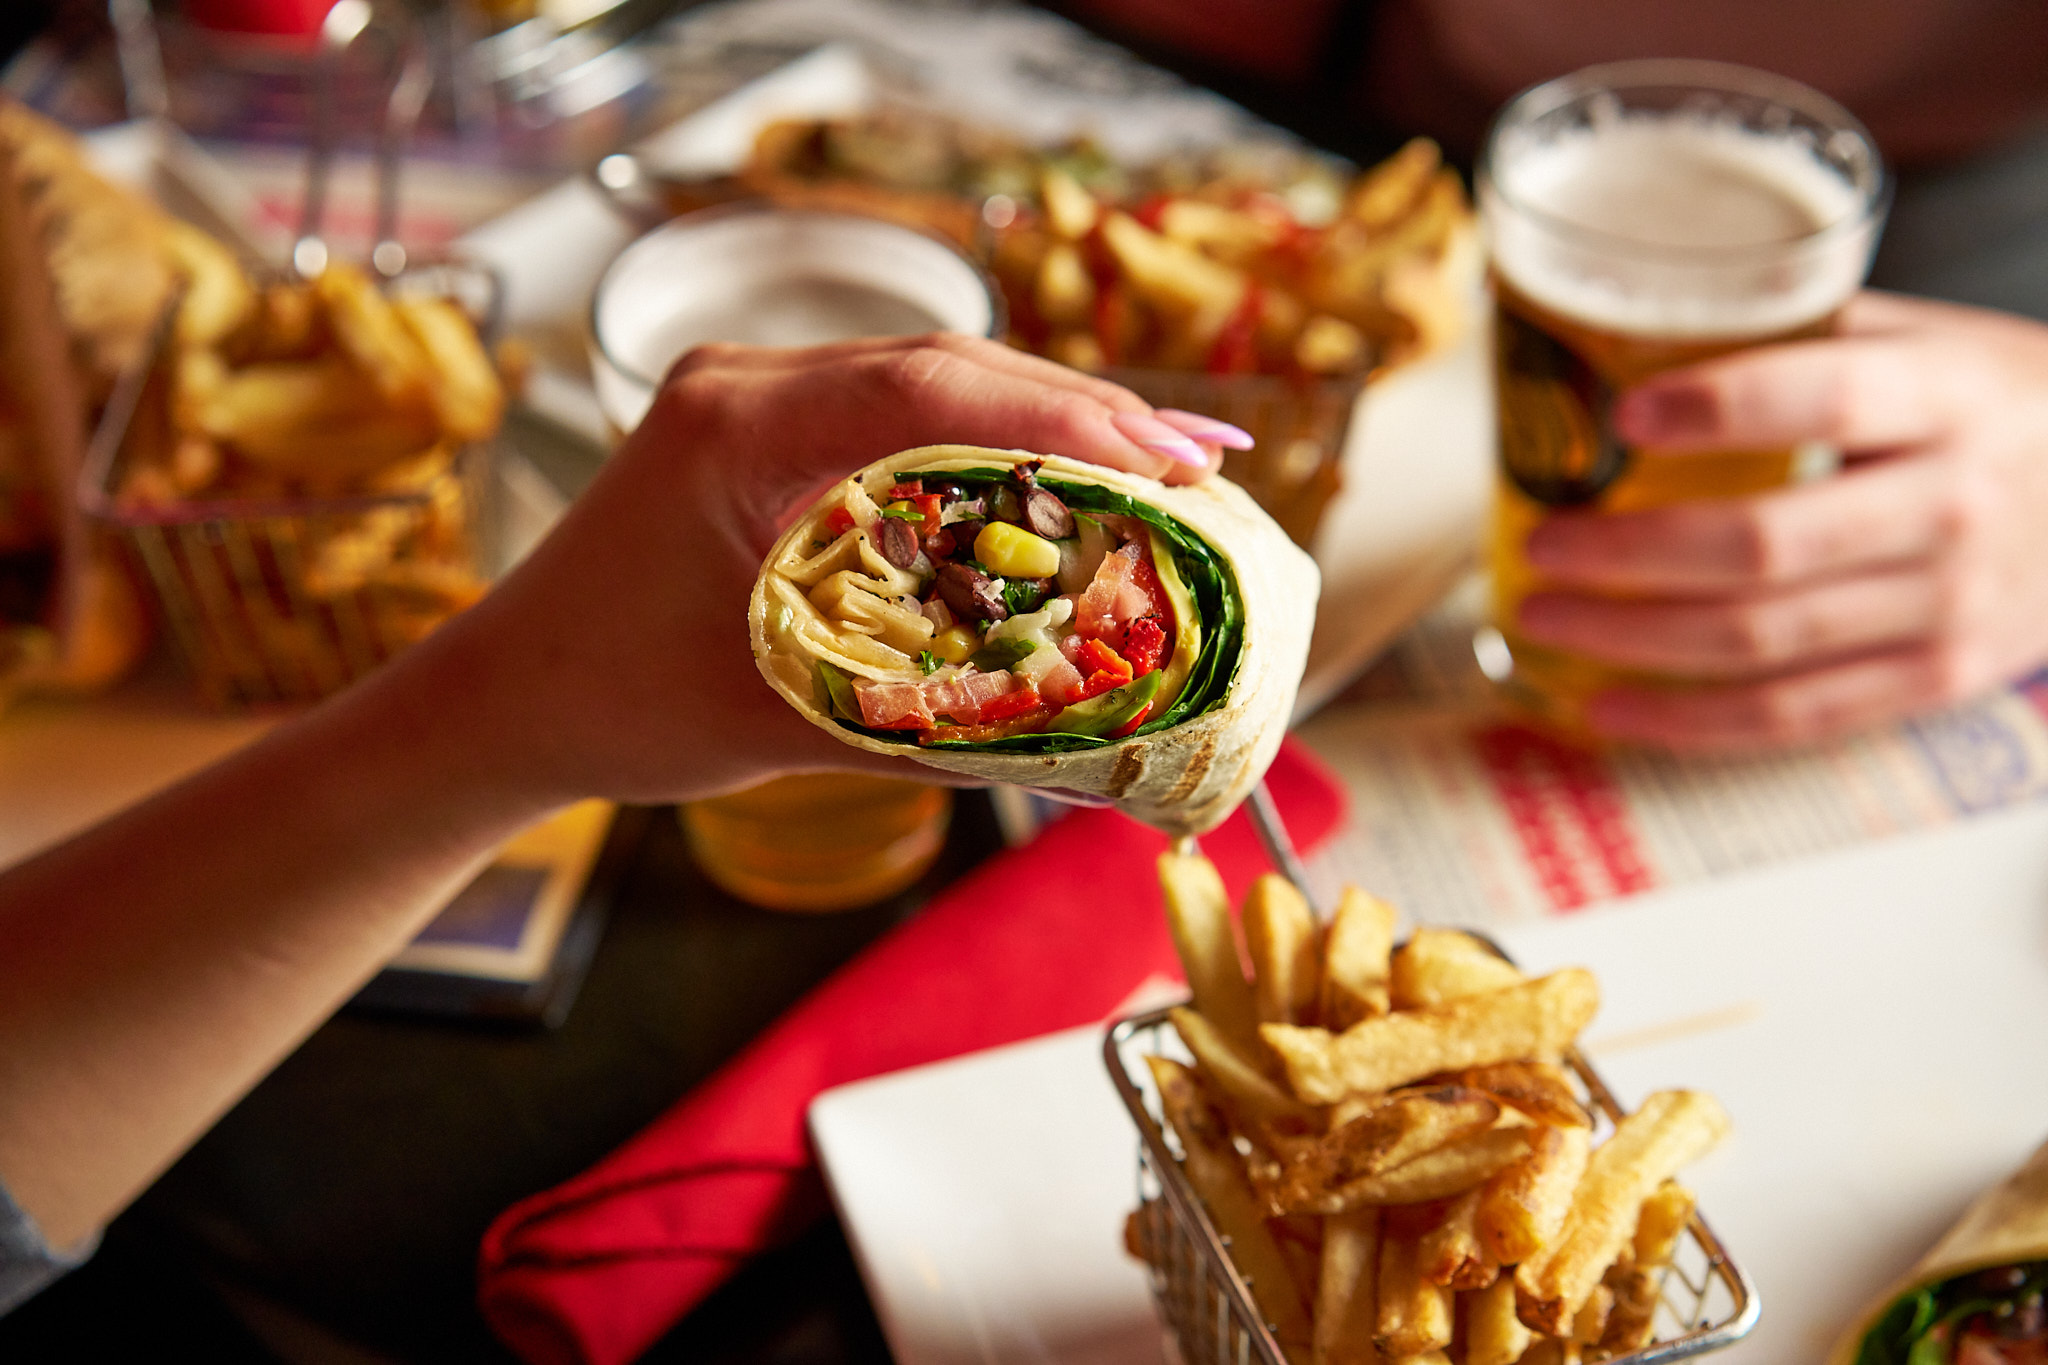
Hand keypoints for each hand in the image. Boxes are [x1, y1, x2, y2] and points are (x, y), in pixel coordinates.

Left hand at [426, 334, 1243, 801]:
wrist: (506, 699)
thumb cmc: (610, 706)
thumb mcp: (780, 720)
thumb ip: (931, 731)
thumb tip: (1092, 754)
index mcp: (732, 426)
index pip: (923, 387)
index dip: (1060, 416)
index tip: (1163, 462)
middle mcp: (746, 385)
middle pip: (947, 367)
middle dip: (1084, 413)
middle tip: (1202, 466)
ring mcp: (757, 399)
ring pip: (935, 385)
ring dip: (1049, 423)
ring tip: (1167, 468)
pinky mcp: (772, 434)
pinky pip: (902, 421)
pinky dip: (992, 449)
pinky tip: (1065, 480)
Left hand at [1509, 291, 2047, 749]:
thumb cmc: (2000, 408)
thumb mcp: (1930, 343)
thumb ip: (1805, 338)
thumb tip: (1629, 330)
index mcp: (1948, 397)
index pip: (1822, 399)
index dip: (1715, 408)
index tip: (1622, 416)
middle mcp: (1955, 506)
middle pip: (1763, 544)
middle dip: (1627, 552)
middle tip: (1541, 543)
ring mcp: (1951, 607)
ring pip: (1761, 641)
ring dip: (1631, 637)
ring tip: (1543, 619)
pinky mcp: (1937, 680)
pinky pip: (1794, 716)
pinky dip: (1689, 720)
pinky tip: (1608, 708)